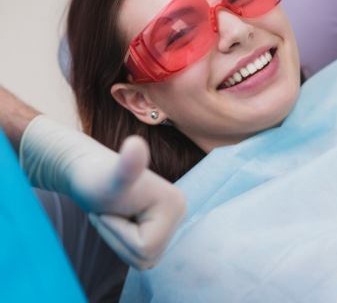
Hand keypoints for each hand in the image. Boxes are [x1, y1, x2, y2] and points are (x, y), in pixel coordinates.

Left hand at [20, 116, 185, 269]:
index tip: (109, 209)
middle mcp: (181, 212)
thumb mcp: (112, 178)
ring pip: (144, 258)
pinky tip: (120, 219)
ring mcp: (173, 220)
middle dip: (118, 239)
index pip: (145, 248)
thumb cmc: (95, 177)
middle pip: (147, 257)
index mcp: (176, 205)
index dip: (118, 234)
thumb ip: (127, 166)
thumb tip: (136, 143)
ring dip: (119, 240)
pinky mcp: (163, 225)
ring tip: (113, 214)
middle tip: (108, 212)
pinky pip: (143, 253)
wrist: (88, 171)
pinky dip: (124, 241)